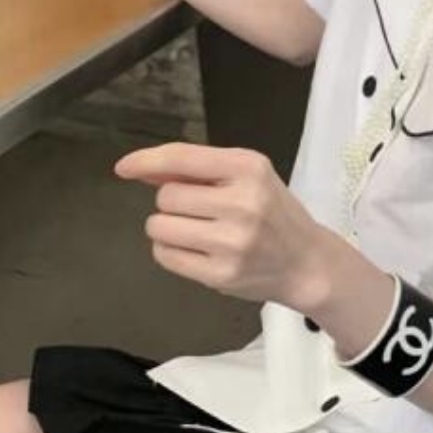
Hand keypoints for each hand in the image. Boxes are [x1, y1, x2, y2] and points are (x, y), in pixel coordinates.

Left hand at [115, 143, 331, 309]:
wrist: (307, 263)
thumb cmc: (274, 214)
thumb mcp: (247, 177)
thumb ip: (198, 169)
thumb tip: (142, 169)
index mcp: (249, 168)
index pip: (181, 158)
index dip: (146, 161)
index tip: (124, 168)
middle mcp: (242, 203)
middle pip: (166, 195)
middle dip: (173, 202)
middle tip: (201, 211)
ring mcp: (231, 242)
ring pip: (159, 226)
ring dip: (167, 227)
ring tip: (196, 231)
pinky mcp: (220, 275)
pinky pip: (165, 255)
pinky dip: (170, 250)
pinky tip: (195, 250)